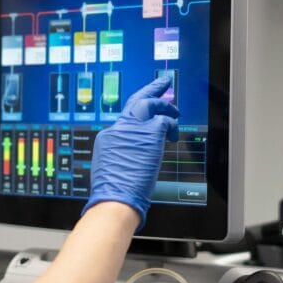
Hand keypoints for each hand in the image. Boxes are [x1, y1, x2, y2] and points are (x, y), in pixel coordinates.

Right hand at [81, 76, 179, 227]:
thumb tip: (130, 161)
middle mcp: (118, 129)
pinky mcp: (149, 133)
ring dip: (165, 106)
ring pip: (150, 105)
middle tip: (162, 83)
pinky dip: (171, 125)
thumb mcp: (108, 170)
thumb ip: (119, 158)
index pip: (124, 123)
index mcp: (107, 138)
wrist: (113, 199)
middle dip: (150, 91)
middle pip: (135, 102)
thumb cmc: (112, 194)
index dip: (137, 120)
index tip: (144, 117)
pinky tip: (173, 136)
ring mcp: (133, 129)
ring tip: (175, 111)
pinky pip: (164, 121)